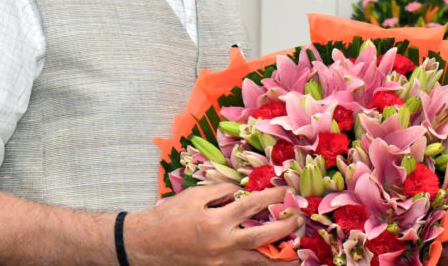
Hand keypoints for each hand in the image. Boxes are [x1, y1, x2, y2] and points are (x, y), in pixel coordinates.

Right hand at [126, 183, 303, 265]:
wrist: (147, 245)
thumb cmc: (169, 217)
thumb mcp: (194, 196)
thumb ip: (222, 192)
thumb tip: (244, 190)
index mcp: (216, 221)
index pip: (252, 206)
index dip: (272, 196)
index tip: (286, 190)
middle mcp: (222, 244)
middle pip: (262, 237)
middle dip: (285, 228)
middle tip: (300, 219)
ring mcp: (221, 261)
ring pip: (258, 262)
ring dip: (280, 257)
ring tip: (298, 254)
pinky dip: (261, 264)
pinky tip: (274, 261)